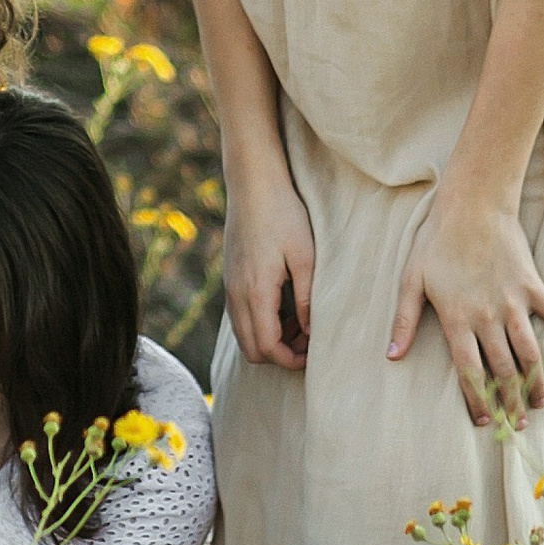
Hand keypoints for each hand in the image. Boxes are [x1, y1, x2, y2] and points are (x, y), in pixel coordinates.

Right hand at [223, 155, 316, 370]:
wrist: (253, 183)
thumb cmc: (284, 214)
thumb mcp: (305, 256)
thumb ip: (307, 298)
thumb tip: (310, 332)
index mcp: (256, 291)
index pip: (267, 348)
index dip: (291, 360)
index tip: (314, 354)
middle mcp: (236, 294)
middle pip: (251, 350)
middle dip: (280, 355)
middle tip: (308, 342)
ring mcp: (229, 287)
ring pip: (244, 335)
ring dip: (270, 340)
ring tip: (300, 324)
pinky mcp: (230, 278)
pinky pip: (241, 317)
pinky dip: (261, 323)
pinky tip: (284, 306)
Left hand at [388, 192, 543, 427]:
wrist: (472, 205)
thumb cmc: (436, 242)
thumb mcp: (411, 280)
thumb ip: (404, 321)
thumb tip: (391, 356)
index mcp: (457, 319)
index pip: (469, 372)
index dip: (478, 400)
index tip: (486, 421)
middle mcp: (488, 317)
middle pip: (503, 371)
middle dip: (511, 402)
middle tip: (518, 426)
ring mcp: (513, 302)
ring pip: (529, 352)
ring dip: (536, 381)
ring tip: (539, 402)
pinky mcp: (533, 285)